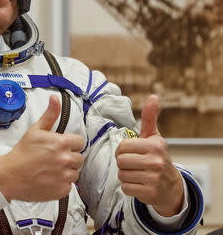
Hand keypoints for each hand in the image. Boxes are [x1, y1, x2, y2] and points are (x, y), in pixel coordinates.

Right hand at [0, 95, 84, 201]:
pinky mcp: (62, 190)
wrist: (10, 176)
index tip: (60, 147)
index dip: (70, 143)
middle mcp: (65, 159)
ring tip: (50, 169)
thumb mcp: (35, 130)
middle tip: (53, 158)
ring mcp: (64, 176)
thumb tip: (55, 99)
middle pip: (79, 158)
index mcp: (61, 143)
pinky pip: (69, 185)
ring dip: (66, 171)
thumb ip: (50, 114)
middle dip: (68, 157)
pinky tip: (49, 179)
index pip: (79, 142)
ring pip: (75, 172)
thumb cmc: (22, 153)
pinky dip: (61, 183)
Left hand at [115, 95, 183, 215]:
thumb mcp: (154, 137)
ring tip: (137, 173)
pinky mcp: (150, 193)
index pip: (122, 147)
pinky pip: (126, 188)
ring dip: (126, 175)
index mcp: (154, 146)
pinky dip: (129, 187)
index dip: (122, 150)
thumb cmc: (157, 157)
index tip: (132, 152)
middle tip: (134, 164)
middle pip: (120, 161)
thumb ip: (149, 117)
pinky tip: (139, 184)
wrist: (171, 186)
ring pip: (122, 175)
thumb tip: (153, 97)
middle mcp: (156, 162)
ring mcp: (154, 179)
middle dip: (123, 163)